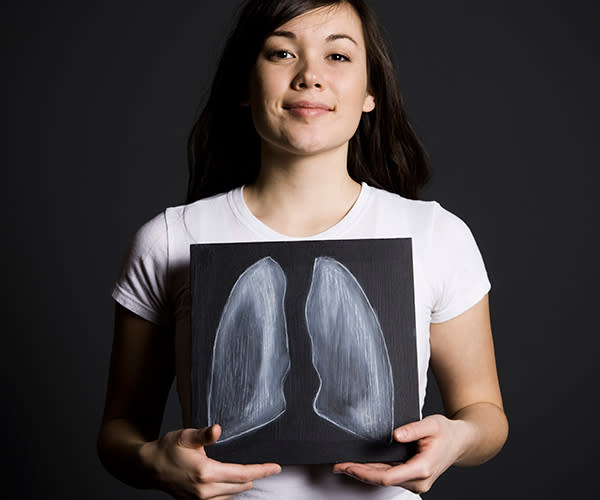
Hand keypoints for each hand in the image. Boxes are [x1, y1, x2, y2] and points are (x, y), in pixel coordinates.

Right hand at [143, 424, 280, 499]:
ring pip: (231, 495)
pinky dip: (230, 492)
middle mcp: (204, 490)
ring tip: (250, 475)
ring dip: (242, 485)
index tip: (276, 468)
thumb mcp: (186, 436)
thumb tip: (218, 429)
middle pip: (240, 486)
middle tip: (268, 468)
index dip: (261, 470)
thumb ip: (204, 434)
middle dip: (255, 477)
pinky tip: (232, 484)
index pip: (242, 474)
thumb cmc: (167, 449)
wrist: (148, 467)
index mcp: (205, 473)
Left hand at [332, 415, 471, 493]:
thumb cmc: (446, 433)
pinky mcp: (413, 479)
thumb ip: (413, 429)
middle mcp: (419, 480)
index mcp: (422, 467)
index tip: (348, 465)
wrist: (461, 442)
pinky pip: (390, 478)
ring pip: (385, 480)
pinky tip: (361, 466)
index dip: (364, 472)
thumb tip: (395, 434)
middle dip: (358, 473)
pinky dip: (374, 472)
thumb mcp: (432, 424)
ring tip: (344, 465)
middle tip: (338, 465)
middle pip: (382, 480)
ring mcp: (417, 482)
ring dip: (364, 474)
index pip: (387, 476)